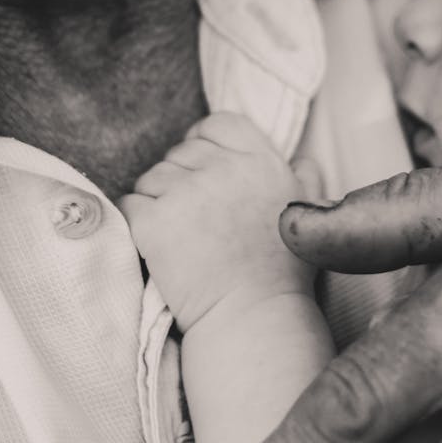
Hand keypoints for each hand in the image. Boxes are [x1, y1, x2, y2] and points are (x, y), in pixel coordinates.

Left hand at [120, 112, 310, 331]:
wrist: (253, 318)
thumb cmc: (284, 274)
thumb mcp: (310, 215)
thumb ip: (306, 178)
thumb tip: (302, 157)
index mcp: (261, 162)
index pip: (218, 124)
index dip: (205, 142)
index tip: (203, 171)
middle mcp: (225, 168)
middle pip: (182, 151)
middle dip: (181, 177)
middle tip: (191, 216)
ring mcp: (187, 193)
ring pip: (152, 176)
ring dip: (158, 199)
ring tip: (179, 235)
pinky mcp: (154, 221)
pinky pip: (131, 203)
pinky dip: (138, 221)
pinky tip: (158, 245)